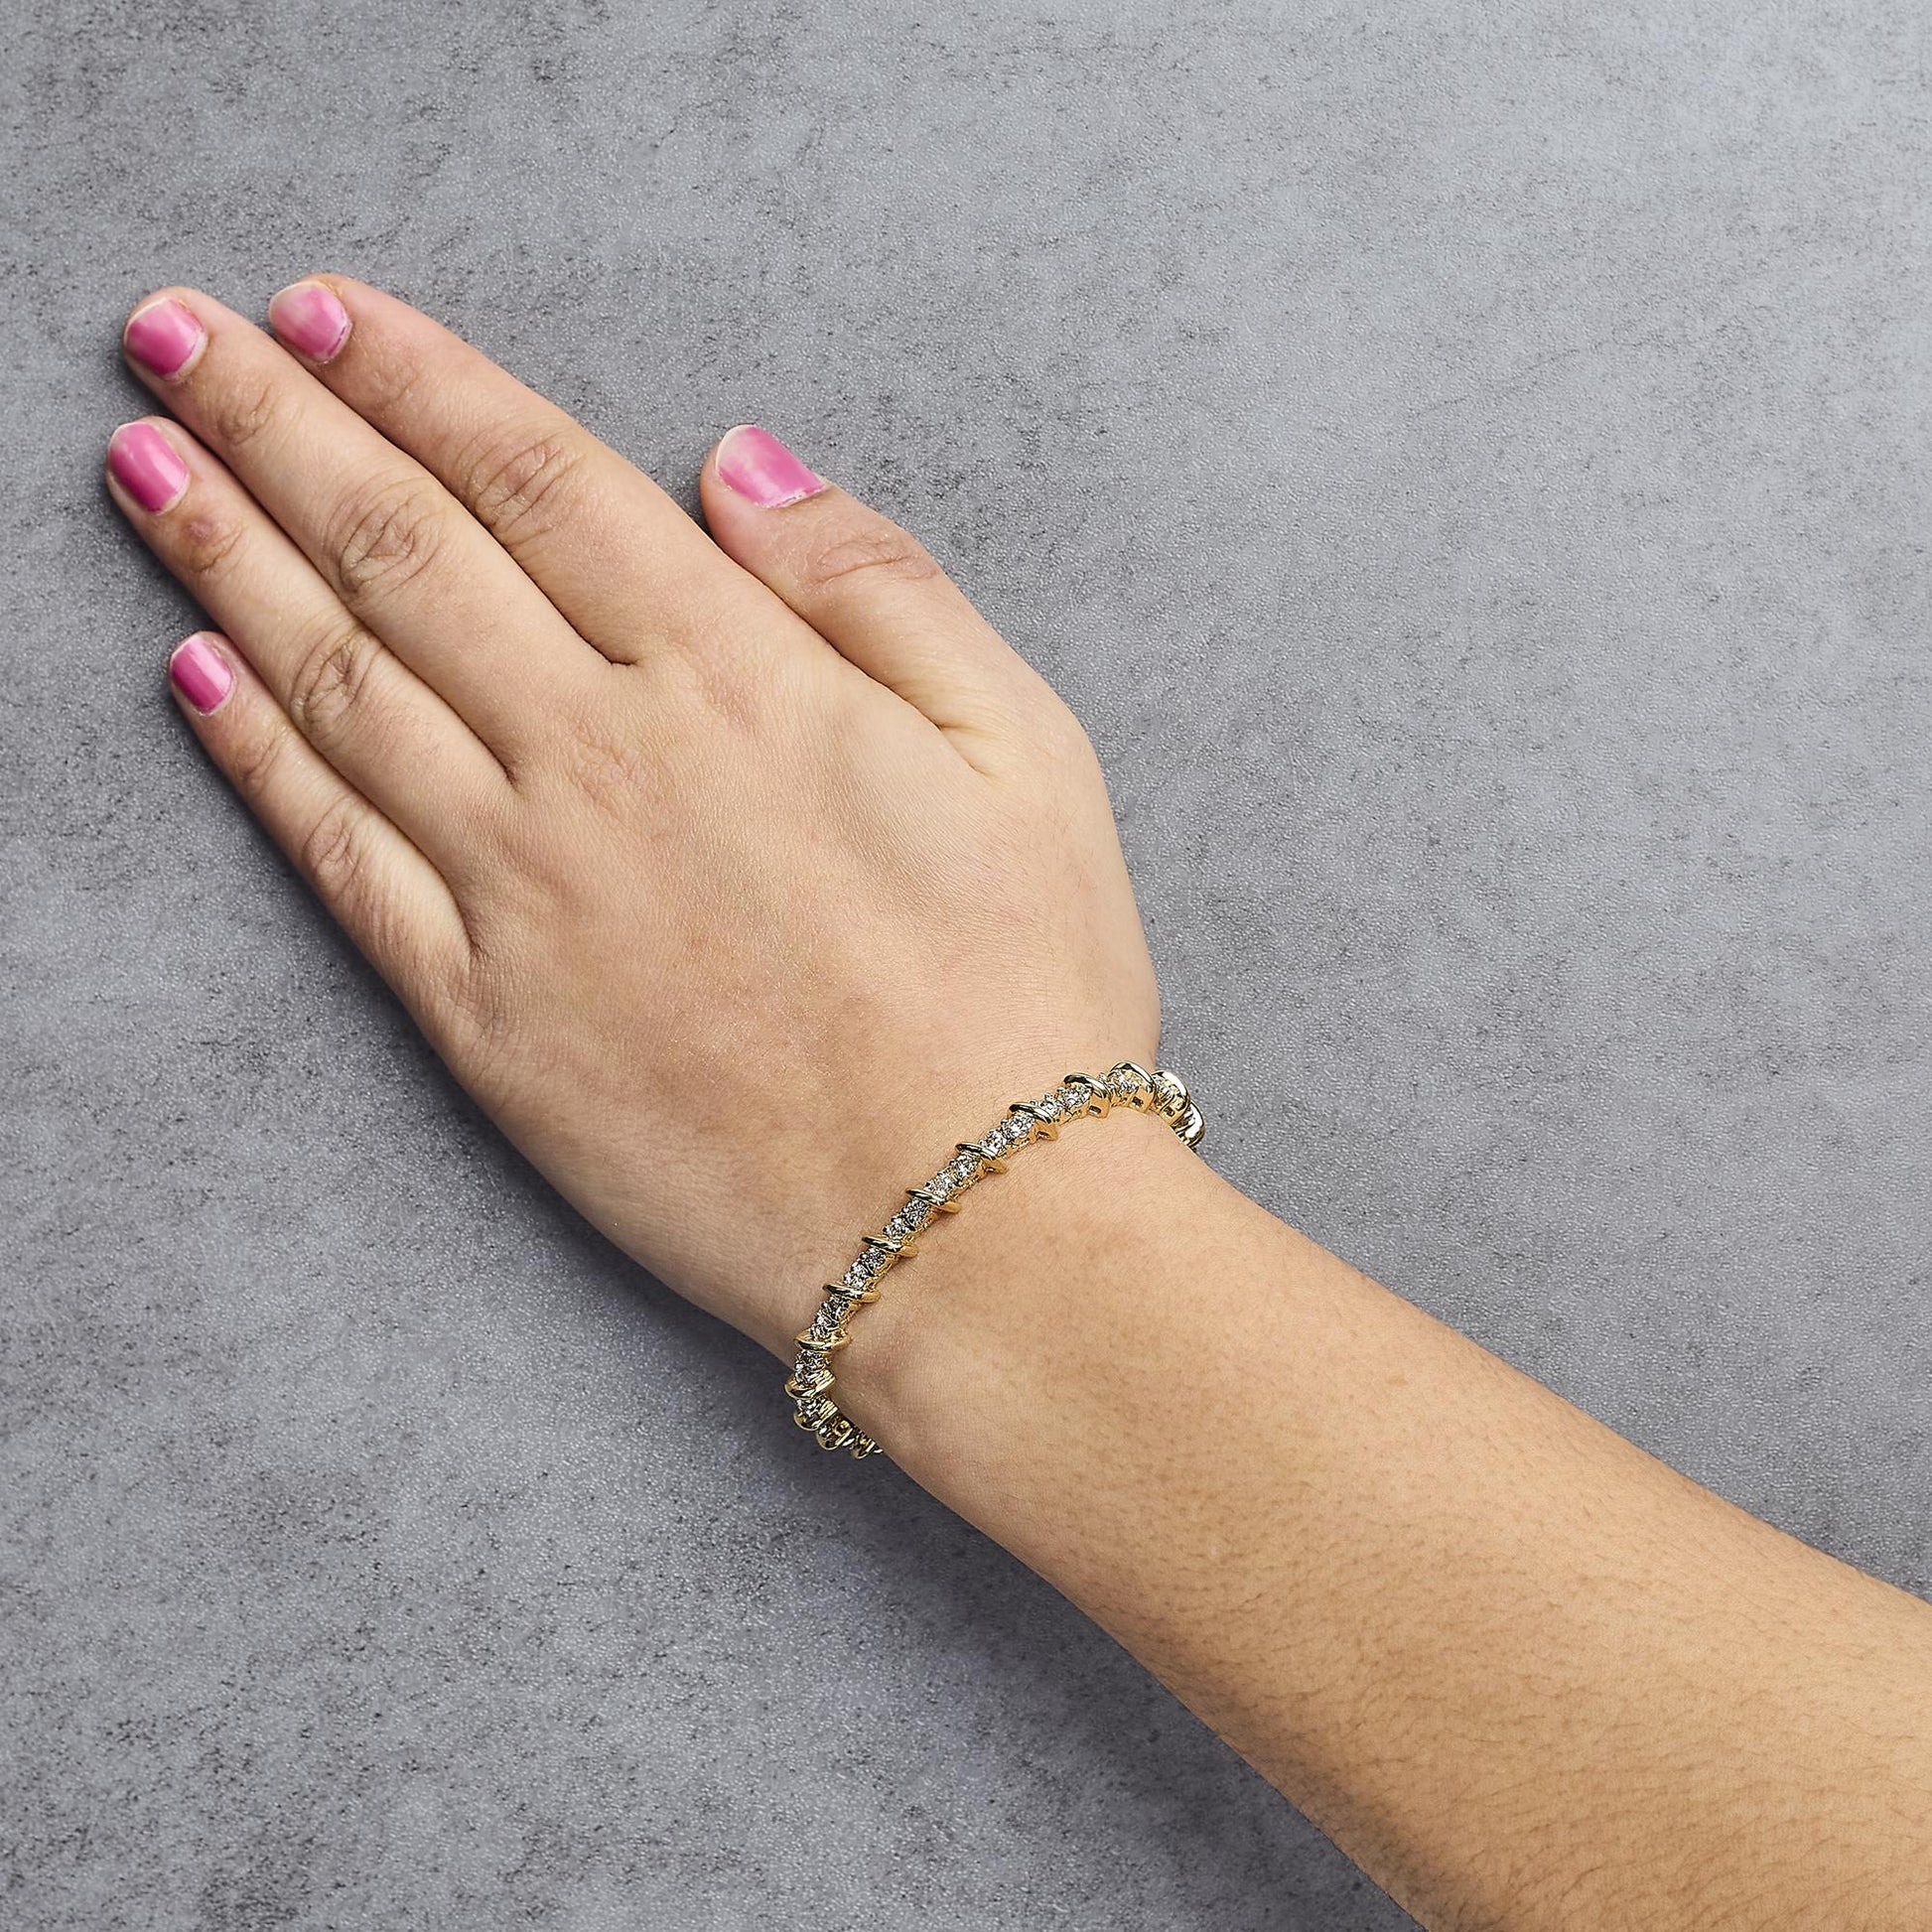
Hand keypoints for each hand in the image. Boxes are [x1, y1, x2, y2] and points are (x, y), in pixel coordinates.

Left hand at [107, 278, 1159, 1359]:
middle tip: (171, 336)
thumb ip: (876, 586)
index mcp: (739, 680)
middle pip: (403, 550)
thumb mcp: (1027, 748)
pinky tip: (191, 682)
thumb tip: (737, 463)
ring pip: (339, 685)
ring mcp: (525, 891)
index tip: (323, 308)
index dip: (417, 378)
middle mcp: (604, 761)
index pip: (537, 479)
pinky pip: (339, 859)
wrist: (971, 1227)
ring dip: (223, 560)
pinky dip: (255, 761)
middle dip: (276, 421)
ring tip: (142, 466)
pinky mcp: (483, 1017)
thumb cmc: (1024, 990)